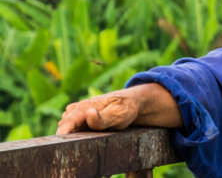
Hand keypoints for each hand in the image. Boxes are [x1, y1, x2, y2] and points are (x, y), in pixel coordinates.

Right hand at [56, 83, 182, 134]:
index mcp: (85, 107)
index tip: (61, 144)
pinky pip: (72, 128)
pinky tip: (86, 138)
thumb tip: (88, 113)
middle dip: (66, 137)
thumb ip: (102, 118)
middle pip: (64, 126)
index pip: (68, 122)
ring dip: (70, 135)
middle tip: (78, 147)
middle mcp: (77, 109)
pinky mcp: (80, 120)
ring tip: (84, 142)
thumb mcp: (118, 115)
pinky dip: (74, 134)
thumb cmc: (125, 109)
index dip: (62, 134)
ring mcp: (77, 114)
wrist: (131, 103)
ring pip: (67, 128)